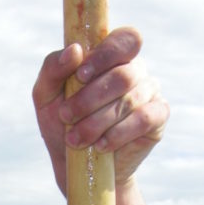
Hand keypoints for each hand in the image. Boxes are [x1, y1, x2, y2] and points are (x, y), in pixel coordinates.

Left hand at [32, 27, 168, 195]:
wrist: (74, 165)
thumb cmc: (60, 123)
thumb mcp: (45, 95)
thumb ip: (52, 68)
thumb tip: (75, 50)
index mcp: (112, 56)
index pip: (125, 40)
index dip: (105, 56)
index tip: (80, 76)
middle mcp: (135, 70)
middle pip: (123, 75)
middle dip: (90, 99)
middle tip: (66, 116)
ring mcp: (150, 93)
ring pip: (130, 100)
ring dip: (98, 121)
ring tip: (75, 139)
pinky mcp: (157, 118)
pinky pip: (144, 119)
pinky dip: (119, 133)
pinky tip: (102, 145)